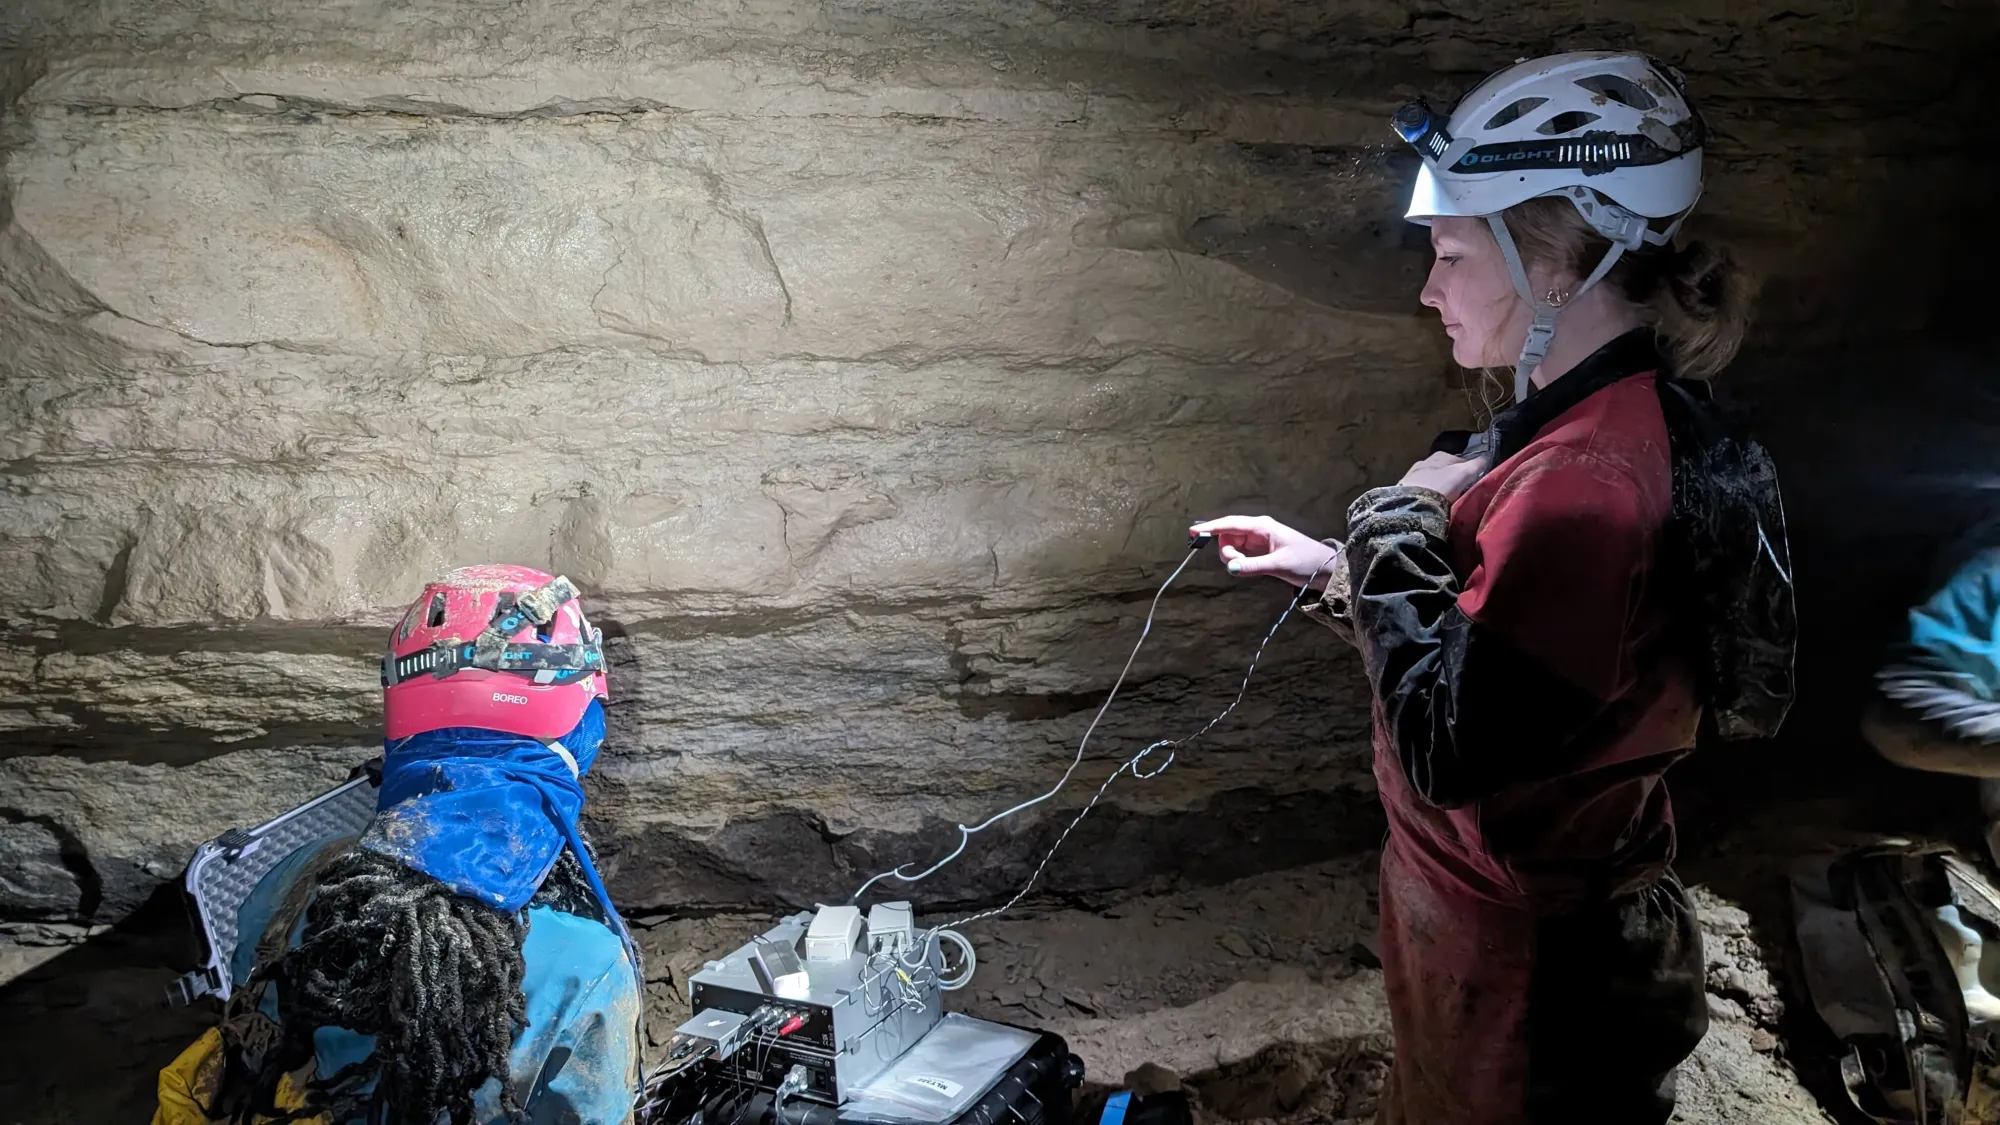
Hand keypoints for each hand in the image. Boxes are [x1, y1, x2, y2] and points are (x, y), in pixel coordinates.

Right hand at [1189, 515, 1340, 589]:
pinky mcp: (1259, 551)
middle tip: (1237, 565)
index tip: (1194, 532)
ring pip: (1232, 546)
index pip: (1230, 524)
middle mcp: (1257, 530)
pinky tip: (1250, 567)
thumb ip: (1253, 566)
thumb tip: (1230, 567)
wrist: (1324, 569)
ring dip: (1233, 558)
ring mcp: (1257, 540)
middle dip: (1226, 551)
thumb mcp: (1279, 565)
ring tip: (1250, 567)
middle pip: (1227, 536)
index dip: (1211, 527)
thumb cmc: (1306, 561)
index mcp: (1262, 526)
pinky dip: (1239, 562)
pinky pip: (1239, 554)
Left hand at [1396, 450, 1488, 500]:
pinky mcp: (1403, 490)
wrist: (1413, 503)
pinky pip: (1419, 490)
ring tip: (1444, 500)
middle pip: (1442, 470)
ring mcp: (1412, 476)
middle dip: (1450, 478)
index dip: (1467, 470)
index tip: (1472, 481)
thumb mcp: (1464, 473)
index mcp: (1439, 456)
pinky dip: (1425, 495)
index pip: (1459, 460)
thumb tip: (1487, 457)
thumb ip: (1477, 464)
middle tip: (1459, 491)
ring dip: (1436, 487)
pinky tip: (1429, 503)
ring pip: (1430, 479)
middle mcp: (1424, 462)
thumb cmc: (1442, 485)